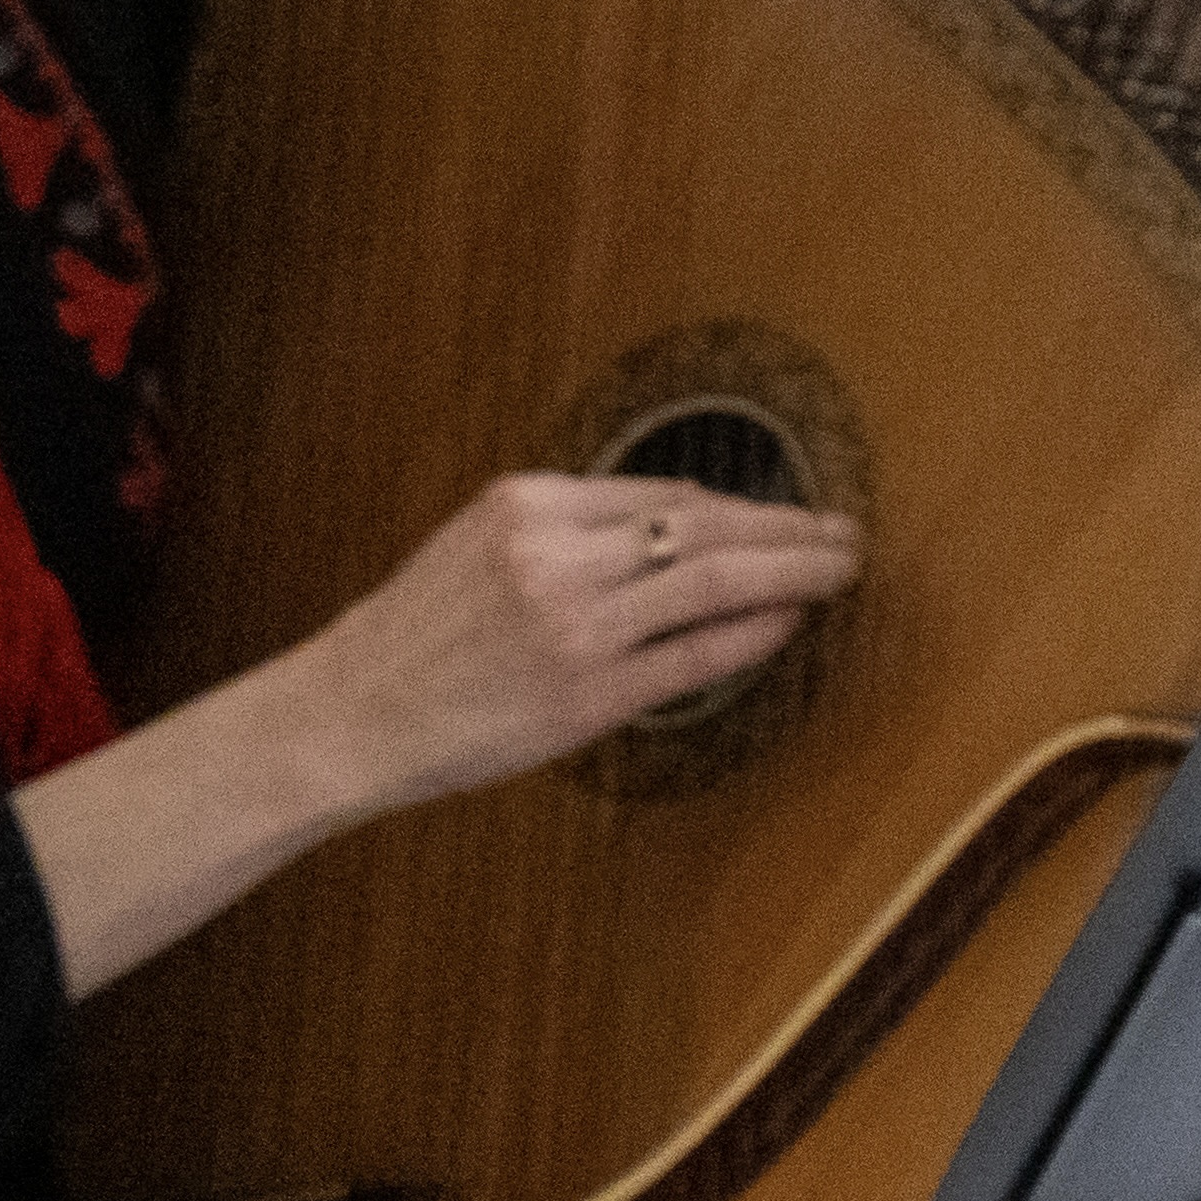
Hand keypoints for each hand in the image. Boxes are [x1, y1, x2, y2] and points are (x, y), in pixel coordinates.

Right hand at [289, 470, 862, 816]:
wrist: (356, 709)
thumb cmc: (415, 633)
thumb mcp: (477, 545)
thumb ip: (564, 529)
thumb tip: (673, 523)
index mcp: (524, 503)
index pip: (665, 491)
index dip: (740, 505)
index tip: (784, 514)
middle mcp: (554, 553)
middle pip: (705, 526)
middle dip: (789, 529)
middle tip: (845, 532)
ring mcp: (576, 624)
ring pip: (714, 582)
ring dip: (791, 575)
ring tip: (838, 570)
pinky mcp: (590, 694)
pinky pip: (695, 657)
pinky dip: (751, 638)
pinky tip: (786, 628)